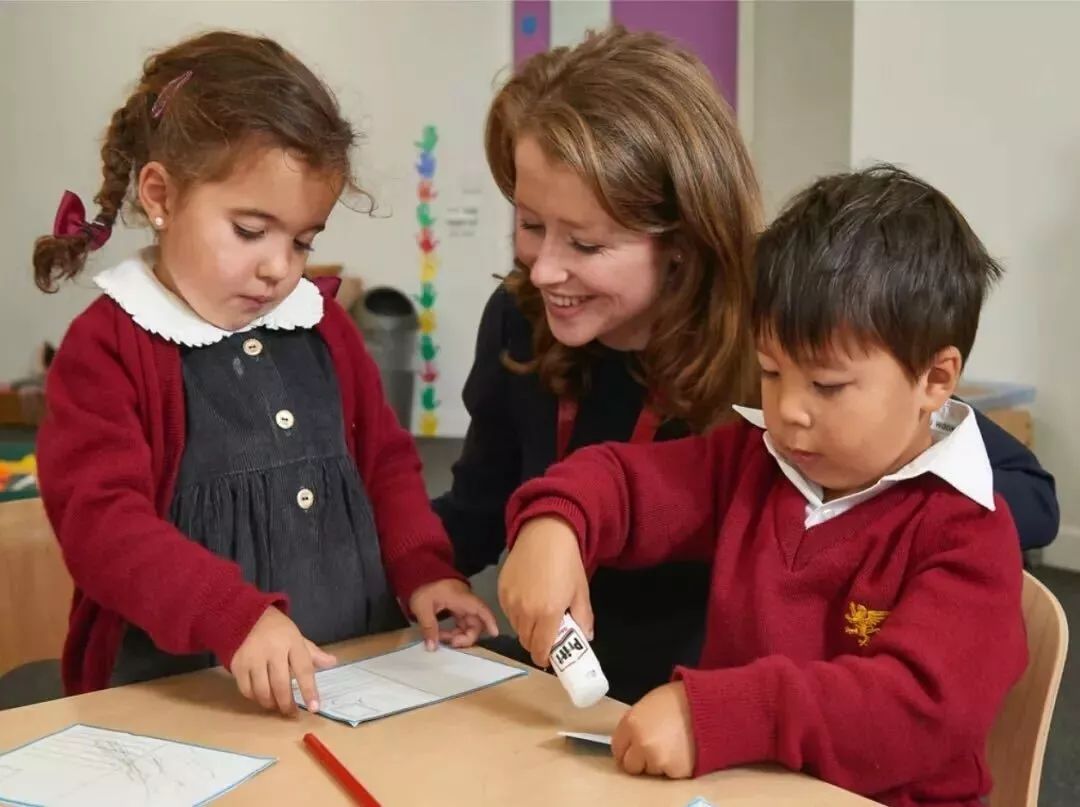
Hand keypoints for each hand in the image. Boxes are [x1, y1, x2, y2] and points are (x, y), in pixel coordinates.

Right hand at [230, 606, 336, 715]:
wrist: (245, 615)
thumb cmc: (277, 630)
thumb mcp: (297, 637)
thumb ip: (313, 653)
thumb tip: (333, 662)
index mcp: (292, 642)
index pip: (304, 669)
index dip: (309, 691)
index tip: (314, 708)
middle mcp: (273, 650)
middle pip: (281, 685)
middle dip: (287, 704)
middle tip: (291, 714)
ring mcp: (253, 658)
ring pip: (262, 691)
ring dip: (271, 703)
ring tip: (276, 705)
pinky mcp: (237, 665)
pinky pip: (246, 690)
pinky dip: (255, 698)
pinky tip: (261, 696)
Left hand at [409, 578, 498, 649]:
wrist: (419, 571)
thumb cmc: (423, 586)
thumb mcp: (422, 607)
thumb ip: (429, 627)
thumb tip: (432, 648)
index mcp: (461, 598)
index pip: (481, 609)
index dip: (490, 621)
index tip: (494, 634)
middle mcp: (465, 601)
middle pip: (476, 622)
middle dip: (466, 636)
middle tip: (450, 643)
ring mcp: (461, 604)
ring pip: (468, 624)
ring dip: (458, 635)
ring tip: (441, 639)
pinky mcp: (455, 607)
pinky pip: (460, 622)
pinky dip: (455, 631)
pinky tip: (443, 635)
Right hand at [498, 516, 592, 666]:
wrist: (545, 534)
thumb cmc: (567, 563)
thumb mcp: (581, 591)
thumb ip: (583, 618)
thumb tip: (585, 638)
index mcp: (549, 614)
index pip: (540, 649)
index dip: (544, 658)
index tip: (549, 657)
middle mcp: (526, 611)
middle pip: (526, 641)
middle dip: (537, 643)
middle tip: (547, 635)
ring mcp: (511, 601)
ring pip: (516, 628)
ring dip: (527, 629)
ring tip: (538, 615)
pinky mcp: (501, 590)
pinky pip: (508, 613)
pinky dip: (517, 614)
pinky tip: (528, 601)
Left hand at [612, 682, 695, 777]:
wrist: (707, 705)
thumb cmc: (677, 700)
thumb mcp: (646, 705)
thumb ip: (633, 725)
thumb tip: (626, 741)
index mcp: (631, 724)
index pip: (617, 748)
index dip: (625, 748)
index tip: (632, 748)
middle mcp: (641, 744)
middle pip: (630, 766)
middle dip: (639, 759)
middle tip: (653, 747)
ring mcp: (658, 759)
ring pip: (650, 770)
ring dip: (657, 762)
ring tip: (672, 744)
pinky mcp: (676, 771)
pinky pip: (669, 773)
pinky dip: (674, 765)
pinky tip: (682, 750)